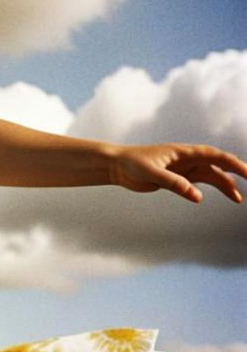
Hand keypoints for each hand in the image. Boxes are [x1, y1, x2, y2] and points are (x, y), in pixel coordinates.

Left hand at [109, 144, 246, 203]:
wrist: (116, 166)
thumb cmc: (131, 164)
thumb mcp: (150, 173)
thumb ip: (173, 183)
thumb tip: (198, 197)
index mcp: (183, 152)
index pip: (215, 155)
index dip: (233, 163)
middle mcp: (187, 158)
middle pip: (218, 164)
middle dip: (236, 172)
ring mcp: (183, 168)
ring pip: (211, 175)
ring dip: (226, 185)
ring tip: (238, 199)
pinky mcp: (177, 178)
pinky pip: (200, 182)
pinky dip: (212, 188)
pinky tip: (218, 196)